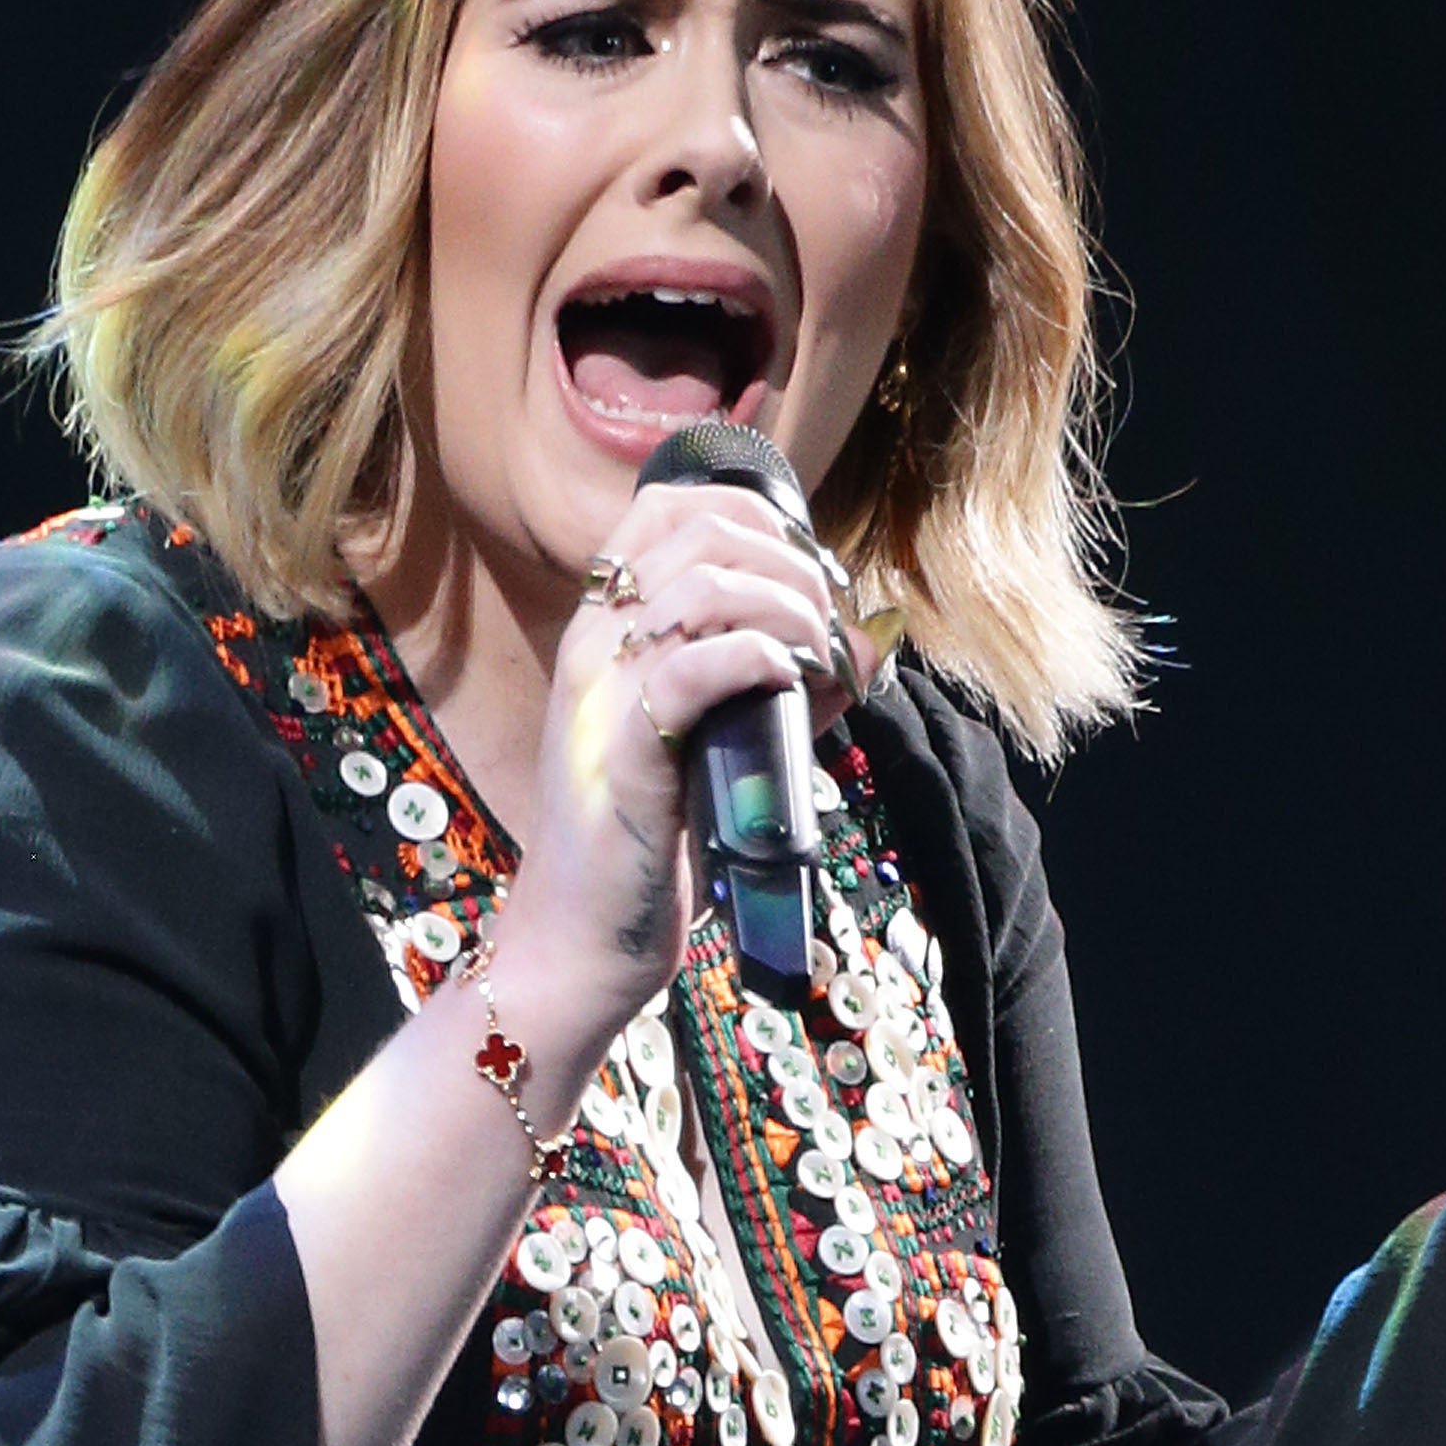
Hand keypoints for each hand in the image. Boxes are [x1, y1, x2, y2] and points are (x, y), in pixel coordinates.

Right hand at [491, 483, 856, 1041]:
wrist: (580, 939)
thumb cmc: (651, 840)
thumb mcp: (719, 742)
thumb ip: (783, 687)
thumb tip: (865, 646)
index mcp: (605, 630)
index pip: (667, 507)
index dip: (754, 515)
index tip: (807, 572)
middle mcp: (592, 646)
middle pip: (699, 533)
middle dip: (790, 563)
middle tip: (827, 628)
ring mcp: (600, 696)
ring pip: (700, 588)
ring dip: (788, 610)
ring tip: (819, 661)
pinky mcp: (623, 755)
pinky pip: (692, 669)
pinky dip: (757, 659)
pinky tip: (788, 684)